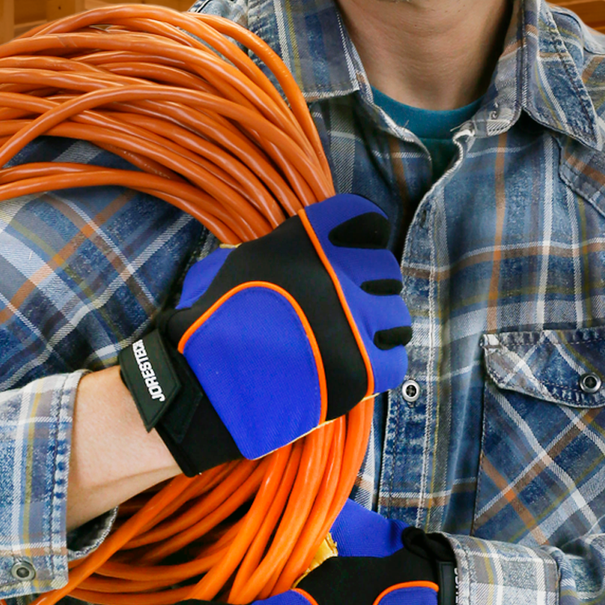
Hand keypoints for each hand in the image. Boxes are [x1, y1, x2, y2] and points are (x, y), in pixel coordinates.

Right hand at [117, 193, 410, 474]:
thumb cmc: (212, 323)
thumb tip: (304, 250)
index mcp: (307, 241)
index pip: (365, 218)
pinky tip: (357, 364)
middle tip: (347, 303)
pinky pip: (397, 358)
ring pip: (397, 315)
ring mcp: (354, 321)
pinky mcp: (363, 368)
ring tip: (355, 338)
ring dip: (381, 324)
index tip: (354, 252)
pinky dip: (382, 361)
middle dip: (369, 283)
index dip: (362, 235)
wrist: (206, 385)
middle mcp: (337, 273)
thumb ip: (281, 248)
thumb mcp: (236, 262)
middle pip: (385, 267)